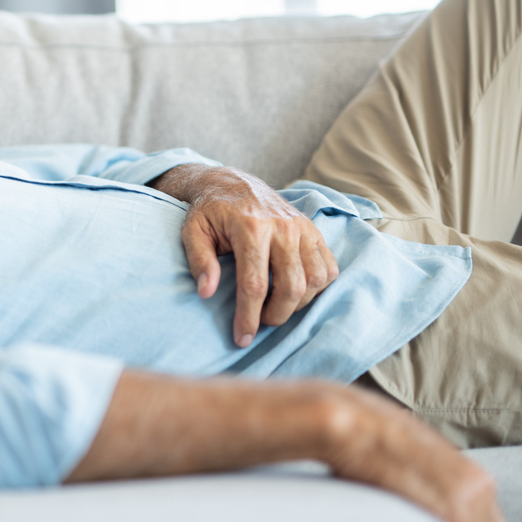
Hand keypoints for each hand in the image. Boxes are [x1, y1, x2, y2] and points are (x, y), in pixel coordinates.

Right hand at [69, 372, 511, 521]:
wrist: (158, 416)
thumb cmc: (204, 447)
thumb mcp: (273, 468)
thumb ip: (309, 479)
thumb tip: (335, 514)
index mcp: (339, 415)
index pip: (417, 453)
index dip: (455, 497)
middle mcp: (347, 406)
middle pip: (436, 456)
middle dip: (473, 509)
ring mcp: (336, 408)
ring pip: (425, 460)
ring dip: (458, 511)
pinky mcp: (322, 419)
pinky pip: (388, 461)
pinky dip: (424, 498)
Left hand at [148, 165, 338, 346]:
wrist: (232, 182)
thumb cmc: (210, 211)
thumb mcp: (192, 231)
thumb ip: (199, 261)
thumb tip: (206, 292)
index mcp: (250, 227)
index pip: (255, 284)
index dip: (249, 317)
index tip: (242, 338)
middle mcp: (282, 226)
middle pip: (291, 286)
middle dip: (276, 315)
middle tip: (259, 322)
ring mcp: (302, 227)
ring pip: (315, 280)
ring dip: (298, 304)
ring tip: (275, 307)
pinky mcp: (313, 230)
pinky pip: (329, 267)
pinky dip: (317, 287)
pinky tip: (296, 291)